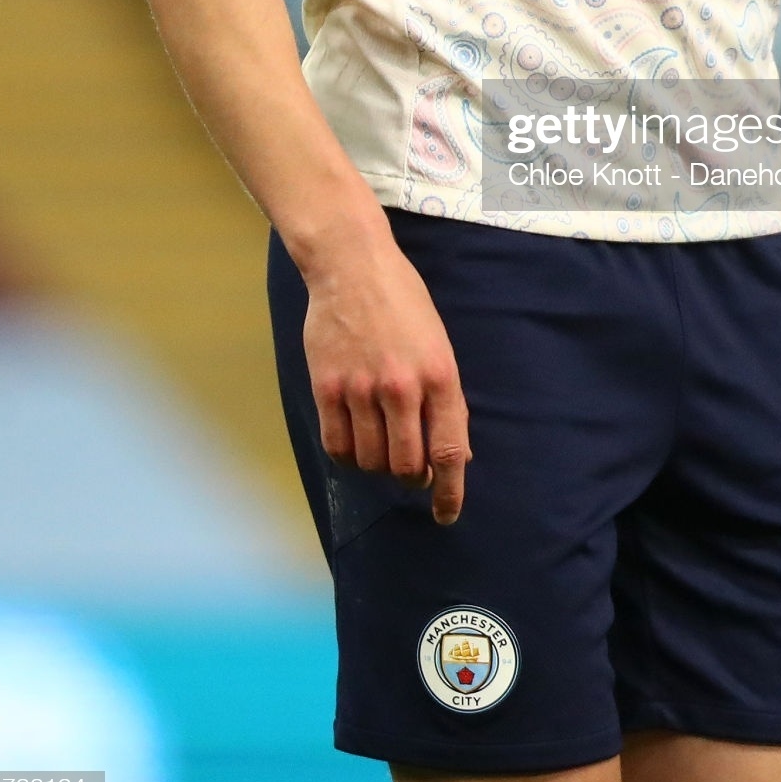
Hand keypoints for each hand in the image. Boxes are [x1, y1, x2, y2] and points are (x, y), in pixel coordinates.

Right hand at [300, 225, 469, 522]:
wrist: (352, 267)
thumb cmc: (403, 304)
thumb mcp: (439, 346)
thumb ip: (445, 399)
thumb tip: (453, 455)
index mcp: (439, 375)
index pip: (449, 451)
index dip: (449, 492)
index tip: (446, 514)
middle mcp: (402, 387)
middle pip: (406, 466)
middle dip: (411, 478)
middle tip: (411, 469)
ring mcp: (361, 388)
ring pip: (371, 460)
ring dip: (379, 465)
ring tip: (381, 445)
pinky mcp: (327, 387)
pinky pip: (337, 446)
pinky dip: (348, 456)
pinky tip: (355, 442)